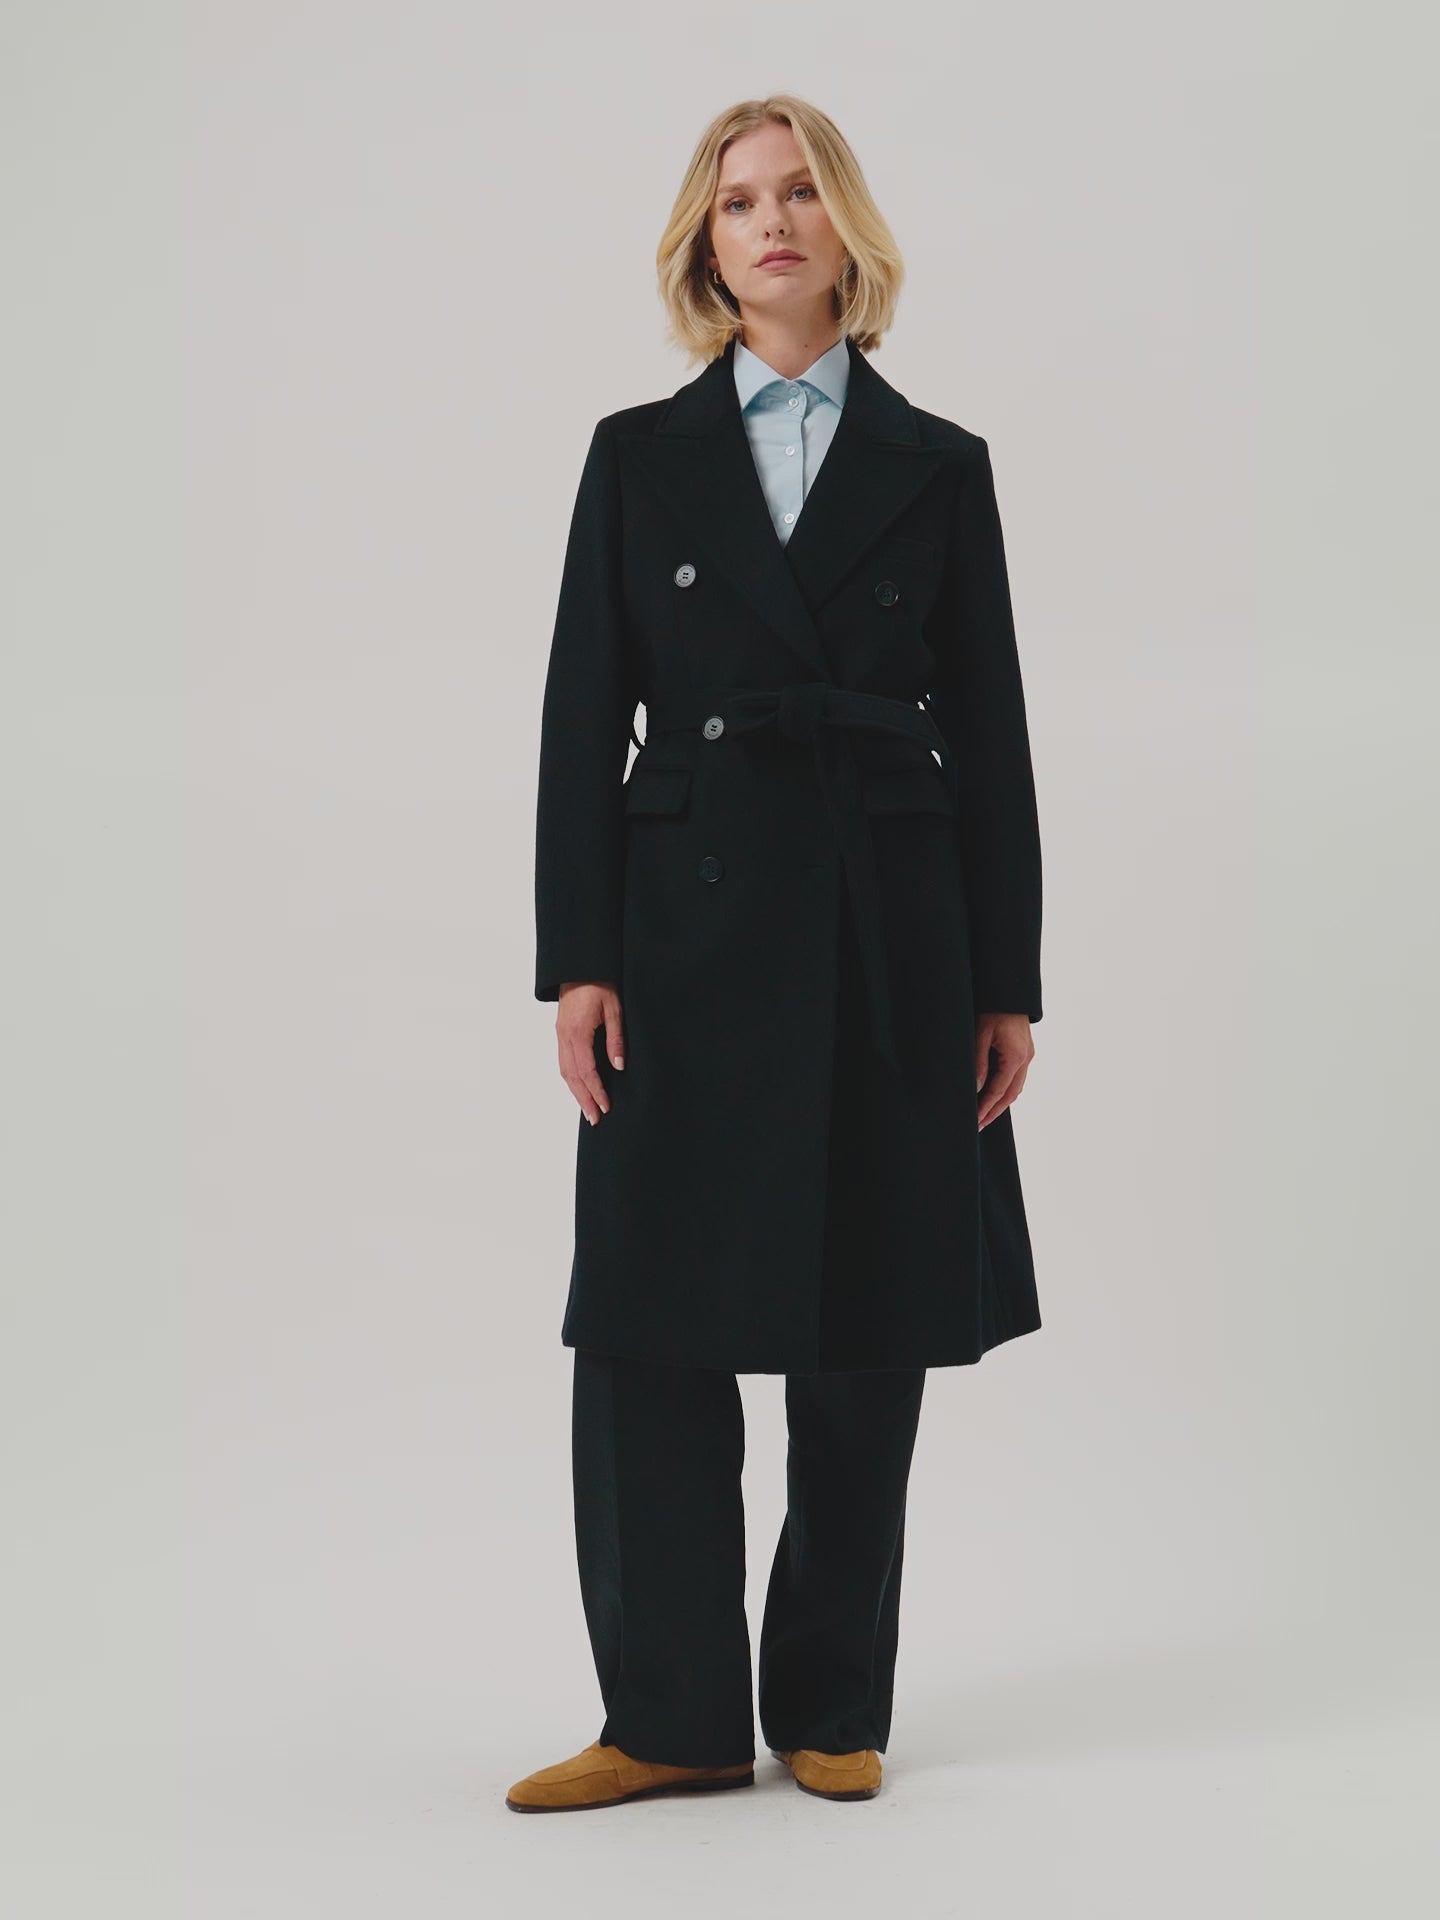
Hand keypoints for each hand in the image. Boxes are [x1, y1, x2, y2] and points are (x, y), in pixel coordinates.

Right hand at [557, 981, 624, 1124]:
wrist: (581, 965)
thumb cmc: (600, 983)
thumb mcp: (615, 1010)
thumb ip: (616, 1039)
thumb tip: (619, 1067)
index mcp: (577, 1032)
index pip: (587, 1071)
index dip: (597, 1091)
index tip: (607, 1107)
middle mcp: (564, 1037)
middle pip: (572, 1077)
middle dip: (584, 1100)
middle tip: (595, 1120)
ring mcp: (560, 1035)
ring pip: (565, 1071)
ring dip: (576, 1092)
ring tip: (588, 1110)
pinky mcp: (561, 1032)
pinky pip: (563, 1061)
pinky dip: (571, 1078)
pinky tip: (579, 1087)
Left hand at [975, 1012, 1033, 1129]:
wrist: (1008, 990)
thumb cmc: (992, 1009)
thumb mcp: (979, 1035)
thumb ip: (978, 1064)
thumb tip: (977, 1089)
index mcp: (1015, 1056)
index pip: (999, 1090)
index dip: (986, 1108)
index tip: (974, 1120)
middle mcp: (1026, 1058)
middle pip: (1011, 1094)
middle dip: (995, 1111)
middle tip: (979, 1125)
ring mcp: (1028, 1055)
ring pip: (1016, 1087)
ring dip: (1002, 1102)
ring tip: (985, 1114)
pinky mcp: (1026, 1051)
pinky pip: (1018, 1077)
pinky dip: (1006, 1089)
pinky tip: (995, 1094)